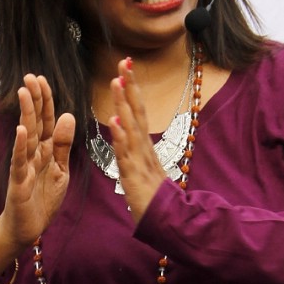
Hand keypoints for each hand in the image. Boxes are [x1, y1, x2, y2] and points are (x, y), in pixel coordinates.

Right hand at [0, 75, 75, 265]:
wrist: (27, 229)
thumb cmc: (41, 200)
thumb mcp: (60, 170)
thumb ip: (63, 145)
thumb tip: (69, 115)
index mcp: (46, 151)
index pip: (47, 120)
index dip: (46, 101)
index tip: (42, 79)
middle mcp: (33, 154)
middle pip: (35, 122)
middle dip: (34, 100)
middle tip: (30, 76)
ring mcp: (24, 166)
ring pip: (27, 136)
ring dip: (26, 114)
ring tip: (24, 93)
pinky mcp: (18, 182)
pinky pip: (19, 162)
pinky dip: (20, 146)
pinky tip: (20, 130)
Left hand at [109, 59, 171, 224]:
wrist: (168, 223)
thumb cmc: (154, 198)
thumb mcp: (143, 169)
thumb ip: (135, 150)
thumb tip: (126, 129)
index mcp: (144, 145)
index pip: (137, 111)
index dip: (131, 88)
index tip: (125, 67)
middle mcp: (144, 147)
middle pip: (137, 111)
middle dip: (130, 86)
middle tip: (124, 61)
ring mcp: (141, 160)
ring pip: (131, 126)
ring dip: (124, 103)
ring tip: (117, 81)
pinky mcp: (135, 175)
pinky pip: (126, 153)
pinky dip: (121, 137)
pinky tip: (115, 122)